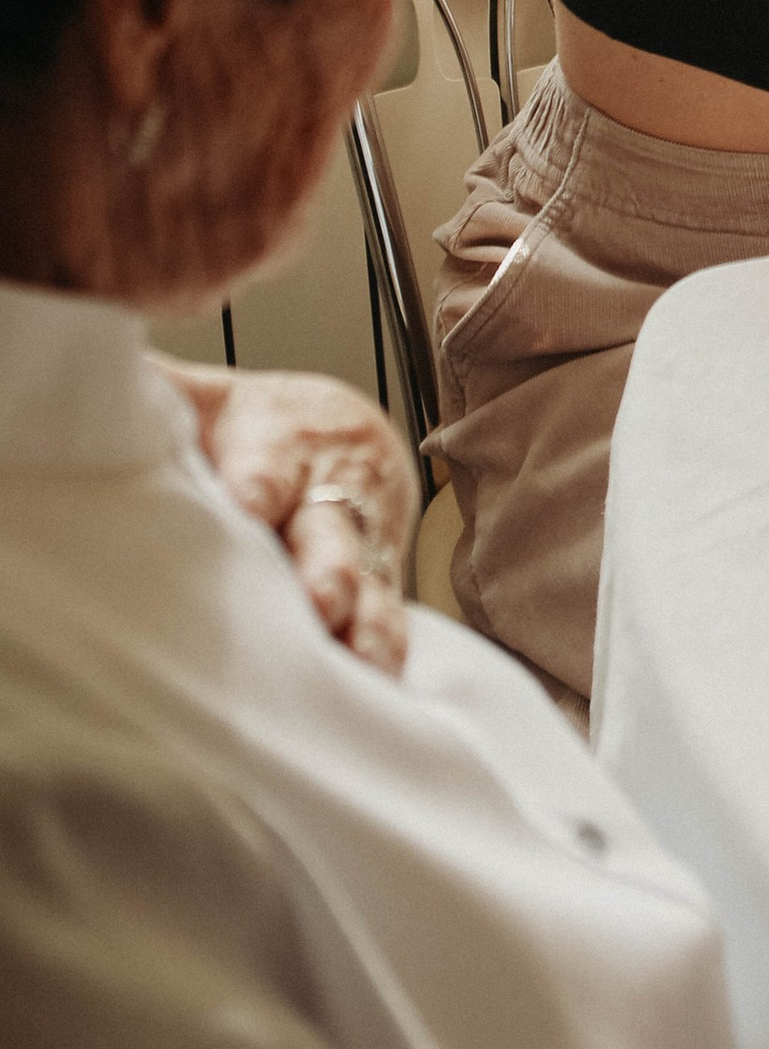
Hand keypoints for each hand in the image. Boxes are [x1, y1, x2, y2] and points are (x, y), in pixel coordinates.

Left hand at [153, 360, 417, 674]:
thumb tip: (99, 369)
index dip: (259, 484)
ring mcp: (361, 535)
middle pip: (328, 527)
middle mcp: (329, 489)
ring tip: (357, 655)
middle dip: (326, 565)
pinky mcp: (382, 573)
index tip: (249, 507)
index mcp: (281, 441)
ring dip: (363, 617)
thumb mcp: (214, 399)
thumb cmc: (263, 425)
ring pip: (367, 575)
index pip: (270, 462)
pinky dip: (386, 645)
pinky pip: (390, 609)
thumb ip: (163, 392)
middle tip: (319, 599)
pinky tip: (378, 678)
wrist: (350, 431)